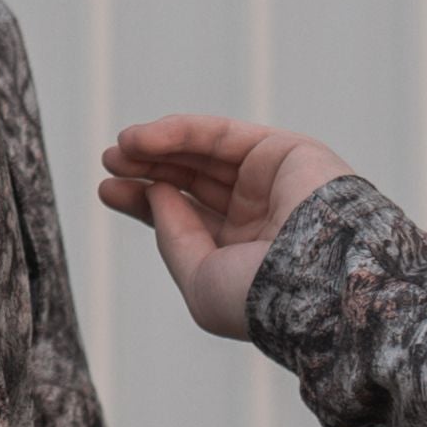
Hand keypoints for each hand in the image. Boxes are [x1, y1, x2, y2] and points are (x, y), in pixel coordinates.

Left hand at [98, 115, 353, 338]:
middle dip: (147, 169)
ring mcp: (273, 182)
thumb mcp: (199, 279)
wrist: (319, 279)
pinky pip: (221, 134)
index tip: (107, 190)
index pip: (185, 219)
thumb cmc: (260, 295)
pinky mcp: (285, 150)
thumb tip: (155, 194)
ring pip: (204, 155)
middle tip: (108, 162)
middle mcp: (259, 218)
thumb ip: (173, 236)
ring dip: (157, 147)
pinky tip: (142, 139)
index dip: (145, 201)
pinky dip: (179, 131)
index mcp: (242, 256)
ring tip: (118, 149)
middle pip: (191, 183)